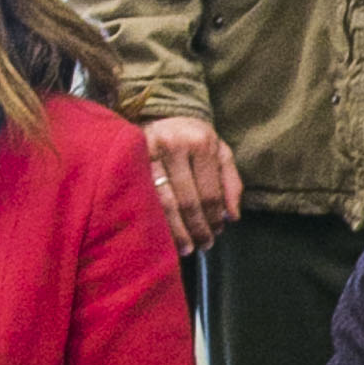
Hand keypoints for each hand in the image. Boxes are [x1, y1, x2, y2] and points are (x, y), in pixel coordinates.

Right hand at [145, 113, 241, 253]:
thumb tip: (233, 216)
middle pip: (188, 200)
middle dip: (197, 228)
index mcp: (200, 142)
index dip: (214, 217)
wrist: (160, 117)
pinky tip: (163, 235)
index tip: (217, 232)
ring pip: (164, 203)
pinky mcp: (130, 162)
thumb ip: (231, 182)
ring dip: (178, 230)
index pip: (210, 191)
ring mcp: (148, 154)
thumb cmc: (194, 139)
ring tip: (187, 247)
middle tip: (203, 245)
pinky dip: (156, 220)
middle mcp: (174, 145)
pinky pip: (145, 198)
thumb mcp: (220, 152)